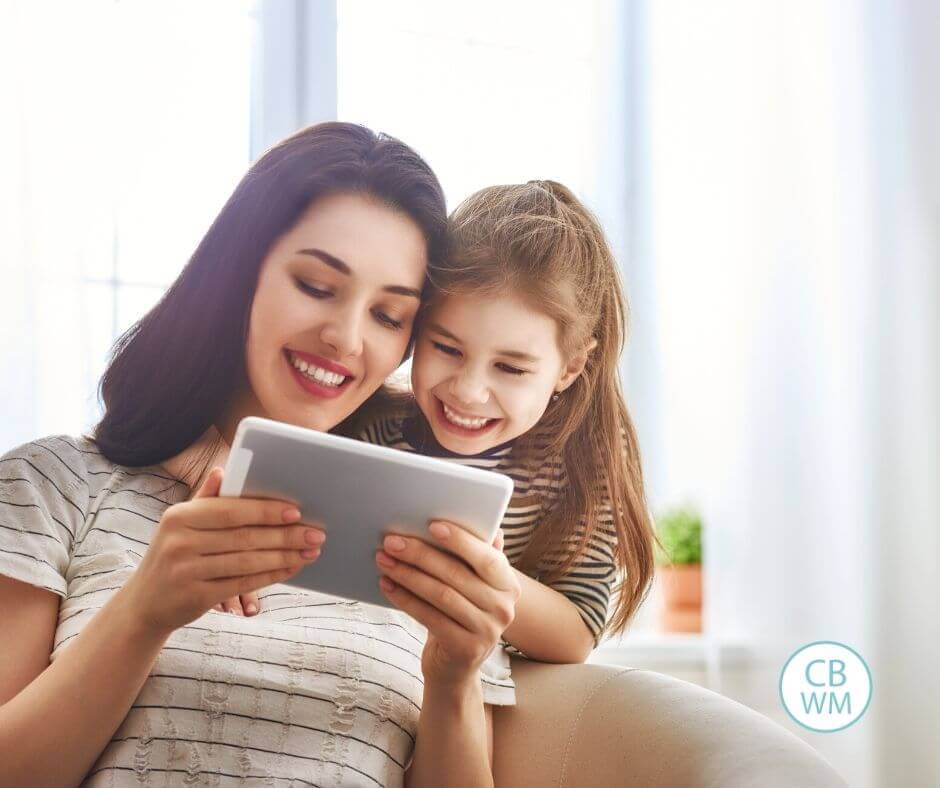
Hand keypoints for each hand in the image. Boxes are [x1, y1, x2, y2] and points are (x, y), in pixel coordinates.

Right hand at [119, 467, 325, 635]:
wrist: (144, 603)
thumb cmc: (172, 556)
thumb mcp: (180, 524)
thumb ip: (205, 499)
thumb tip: (222, 470)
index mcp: (180, 517)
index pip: (231, 510)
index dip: (266, 510)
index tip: (297, 511)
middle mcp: (181, 542)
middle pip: (244, 536)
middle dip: (285, 535)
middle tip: (315, 533)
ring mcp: (187, 571)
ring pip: (247, 561)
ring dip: (284, 556)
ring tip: (310, 551)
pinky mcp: (196, 597)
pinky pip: (243, 584)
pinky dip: (271, 575)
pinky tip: (291, 568)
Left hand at [375, 523, 519, 688]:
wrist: (455, 668)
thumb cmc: (460, 614)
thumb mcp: (472, 585)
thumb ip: (475, 556)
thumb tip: (479, 522)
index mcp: (509, 584)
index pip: (487, 557)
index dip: (461, 540)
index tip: (431, 525)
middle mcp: (504, 608)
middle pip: (457, 574)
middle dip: (420, 554)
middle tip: (391, 541)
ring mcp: (487, 631)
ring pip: (440, 594)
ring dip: (407, 575)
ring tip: (383, 560)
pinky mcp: (466, 650)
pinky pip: (430, 617)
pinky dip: (405, 599)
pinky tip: (387, 585)